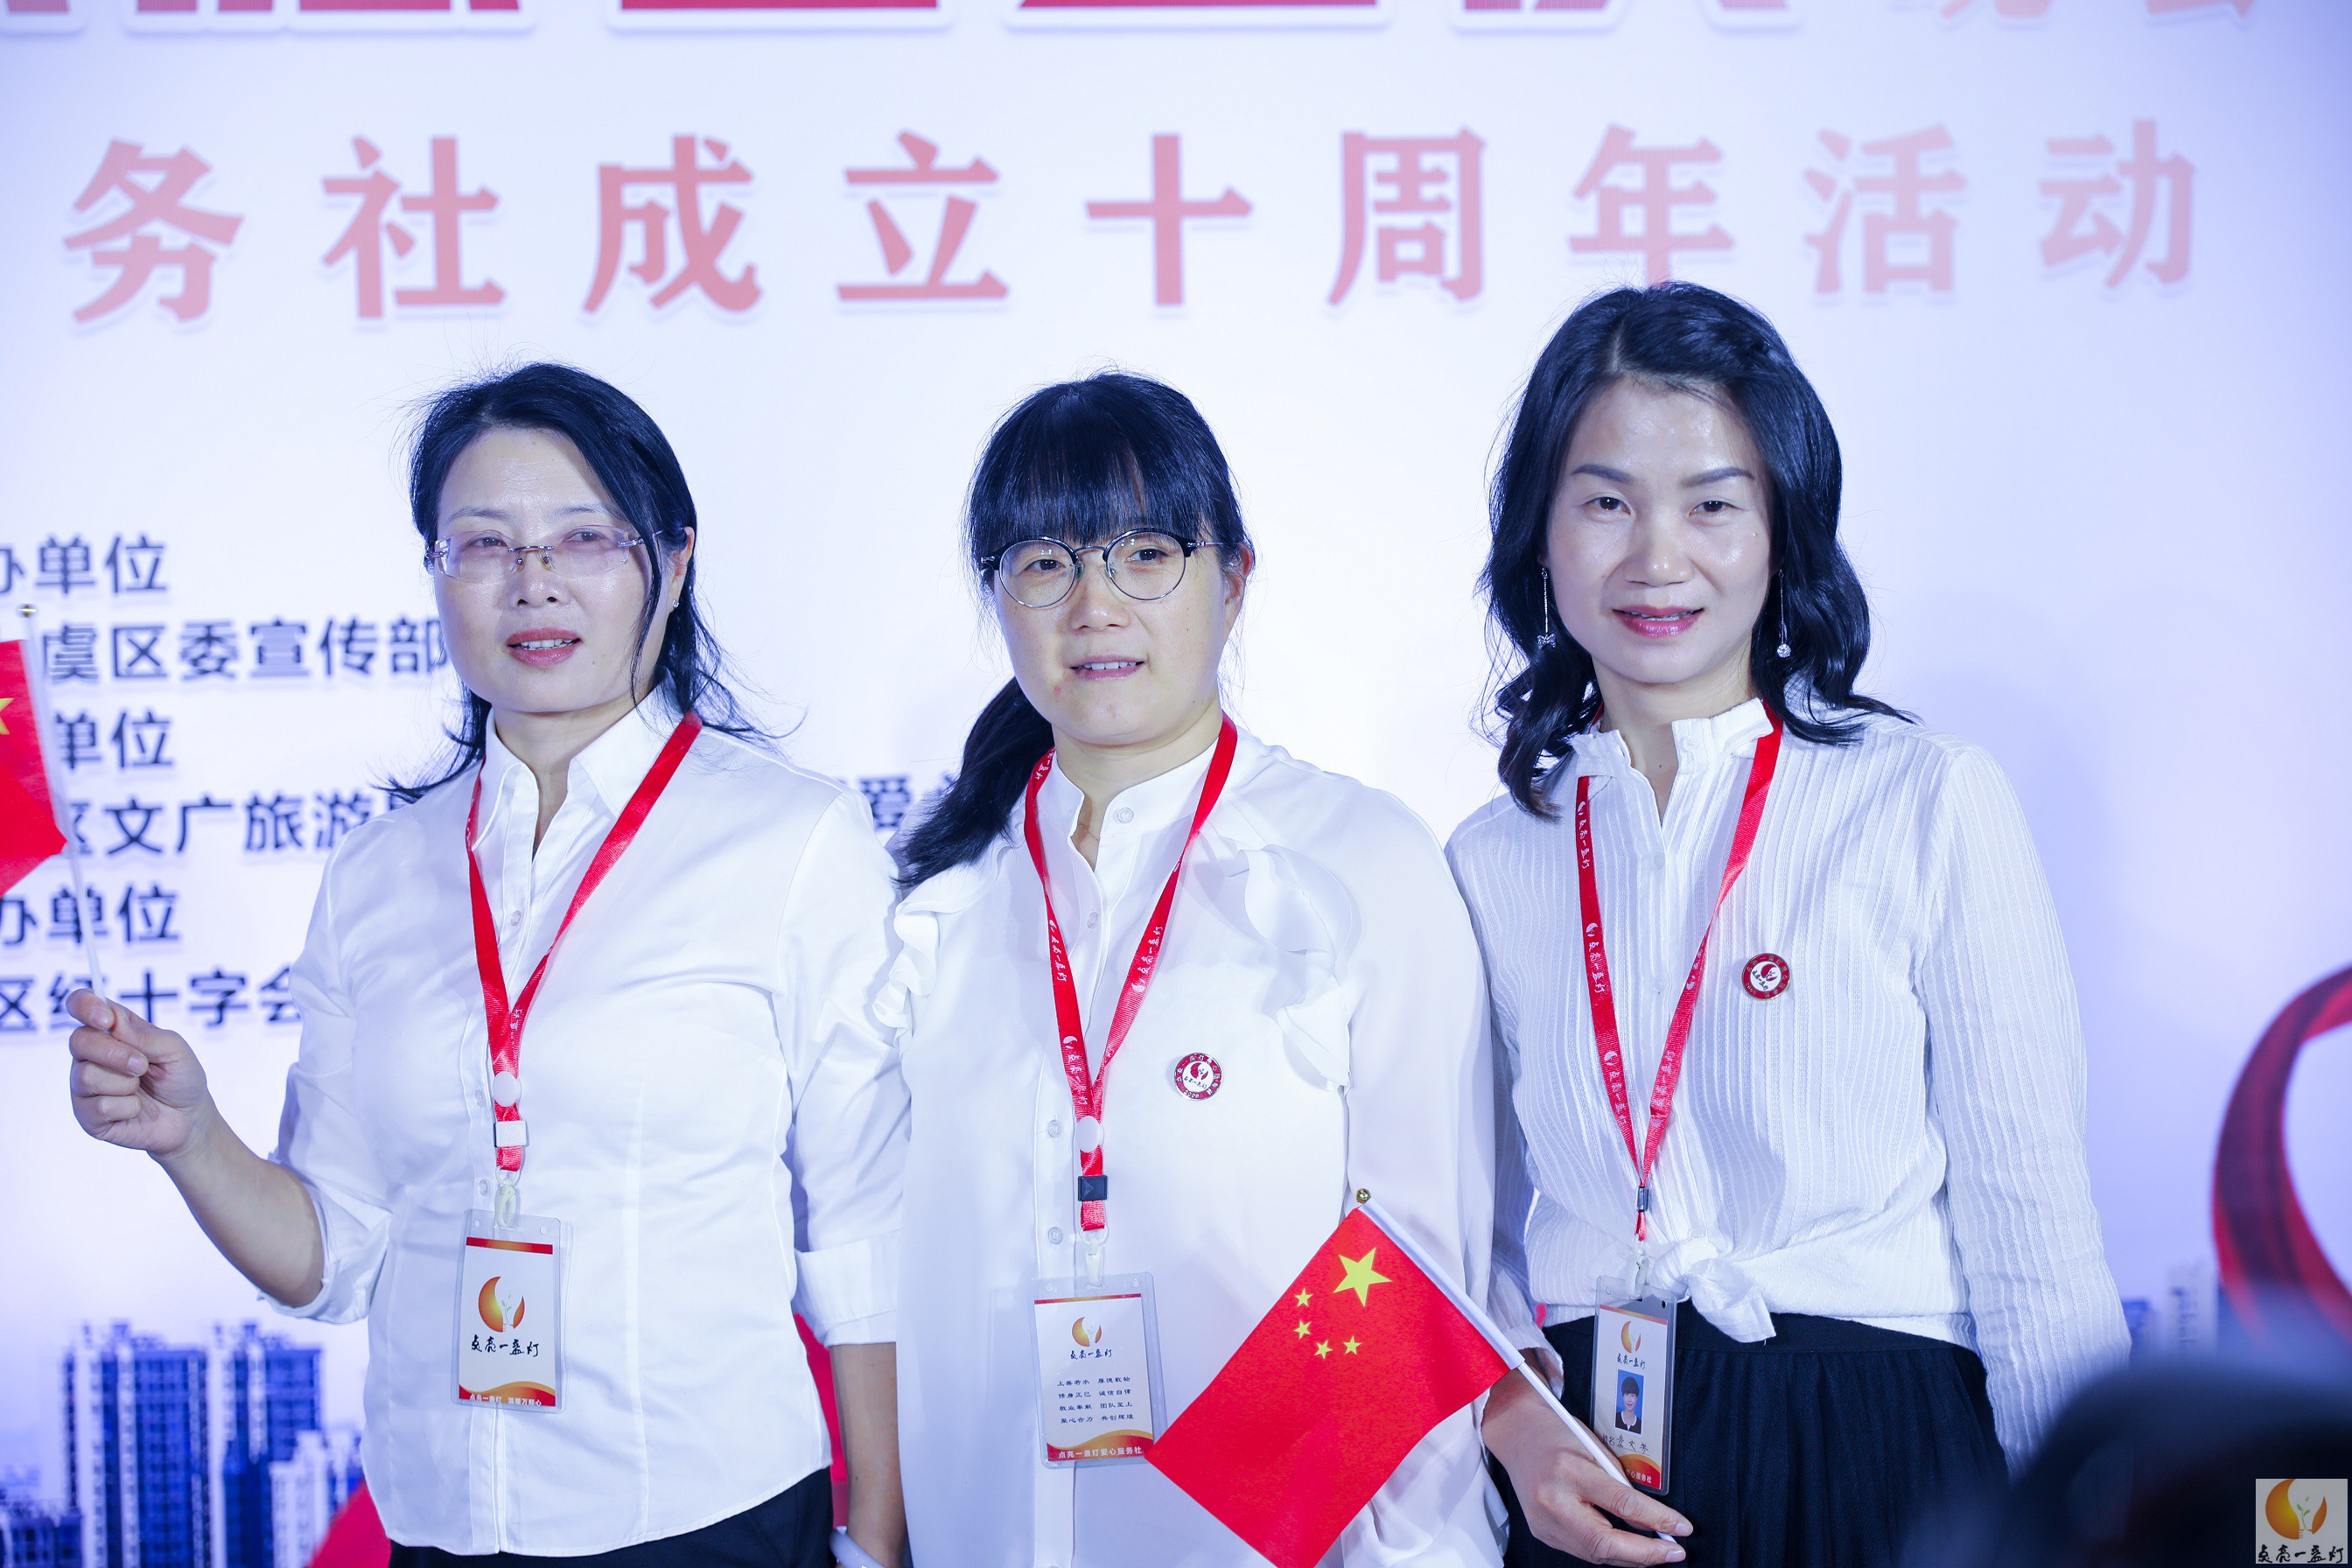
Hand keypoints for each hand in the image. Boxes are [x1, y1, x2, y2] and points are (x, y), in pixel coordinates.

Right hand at [66, 988, 214, 1160]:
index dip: (85, 1006)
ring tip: (141, 1088)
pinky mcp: (87, 1115)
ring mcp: (85, 1085)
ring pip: (87, 1076)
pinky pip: (99, 1107)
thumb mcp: (175, 1050)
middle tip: (143, 1066)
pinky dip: (128, 1107)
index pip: (82, 1005)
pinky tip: (136, 1108)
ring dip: (125, 1083)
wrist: (189, 1118)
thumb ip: (146, 1036)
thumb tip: (114, 1023)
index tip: (105, 1020)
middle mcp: (91, 1054)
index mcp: (112, 1030)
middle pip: (79, 1040)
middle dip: (115, 1054)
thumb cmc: (181, 1078)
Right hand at [1483, 1363, 1691, 1564]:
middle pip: (1604, 1543)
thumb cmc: (1557, 1434)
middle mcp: (1552, 1500)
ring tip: (1656, 1552)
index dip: (1657, 1520)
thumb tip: (1650, 1520)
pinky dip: (1608, 1552)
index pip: (1621, 1503)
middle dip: (1645, 1554)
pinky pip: (1582, 1550)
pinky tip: (1625, 1547)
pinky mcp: (1543, 1532)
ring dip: (1630, 1557)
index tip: (1682, 1527)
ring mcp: (1544, 1521)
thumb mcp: (1595, 1448)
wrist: (1517, 1434)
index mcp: (1568, 1470)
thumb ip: (1620, 1484)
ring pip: (1594, 1554)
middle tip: (1673, 1552)